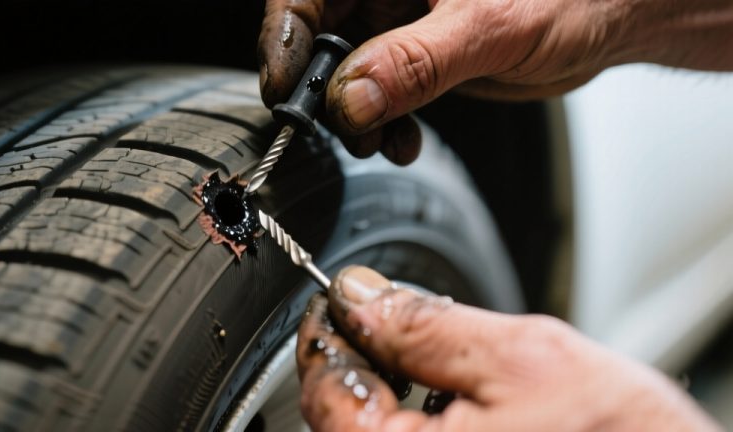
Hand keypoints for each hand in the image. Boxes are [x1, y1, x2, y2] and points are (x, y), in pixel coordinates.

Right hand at [259, 0, 732, 164]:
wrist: (611, 18)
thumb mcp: (487, 28)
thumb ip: (415, 63)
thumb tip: (351, 96)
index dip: (286, 36)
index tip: (285, 88)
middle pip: (320, 34)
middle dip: (321, 87)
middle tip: (337, 125)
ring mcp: (401, 21)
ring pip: (347, 71)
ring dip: (355, 115)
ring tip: (379, 138)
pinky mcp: (417, 55)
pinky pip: (380, 92)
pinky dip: (383, 123)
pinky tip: (402, 138)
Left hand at [296, 266, 720, 430]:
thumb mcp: (522, 360)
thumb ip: (427, 326)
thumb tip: (361, 294)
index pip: (325, 394)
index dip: (327, 334)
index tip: (338, 299)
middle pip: (341, 418)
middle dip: (357, 356)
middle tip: (379, 314)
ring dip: (383, 384)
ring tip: (419, 350)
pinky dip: (410, 414)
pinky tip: (441, 394)